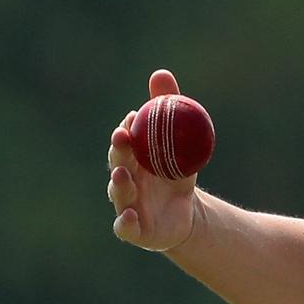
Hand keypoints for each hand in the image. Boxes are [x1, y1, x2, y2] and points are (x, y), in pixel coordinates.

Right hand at [107, 69, 199, 251]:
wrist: (186, 214)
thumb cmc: (176, 173)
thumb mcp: (180, 141)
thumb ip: (170, 109)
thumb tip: (160, 73)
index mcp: (133, 159)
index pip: (124, 142)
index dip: (125, 129)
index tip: (131, 116)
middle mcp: (124, 180)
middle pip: (117, 163)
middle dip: (118, 150)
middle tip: (123, 137)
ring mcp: (126, 205)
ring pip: (119, 194)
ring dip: (119, 183)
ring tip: (121, 173)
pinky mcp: (134, 229)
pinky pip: (126, 227)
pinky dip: (125, 223)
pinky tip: (129, 217)